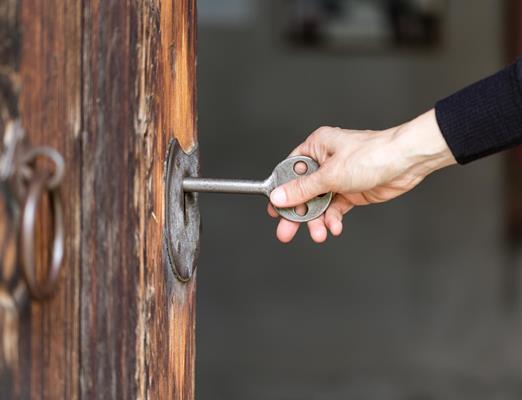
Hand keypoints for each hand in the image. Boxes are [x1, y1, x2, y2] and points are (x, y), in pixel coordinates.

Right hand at [267, 109, 455, 242]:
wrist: (406, 163)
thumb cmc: (373, 155)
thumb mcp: (331, 175)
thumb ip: (303, 189)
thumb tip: (279, 197)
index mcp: (316, 147)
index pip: (290, 171)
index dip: (282, 191)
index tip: (275, 210)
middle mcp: (325, 162)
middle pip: (302, 191)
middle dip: (297, 213)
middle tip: (286, 232)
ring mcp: (338, 178)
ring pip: (319, 203)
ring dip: (317, 220)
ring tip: (318, 233)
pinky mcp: (351, 192)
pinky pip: (335, 209)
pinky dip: (333, 219)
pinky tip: (334, 228)